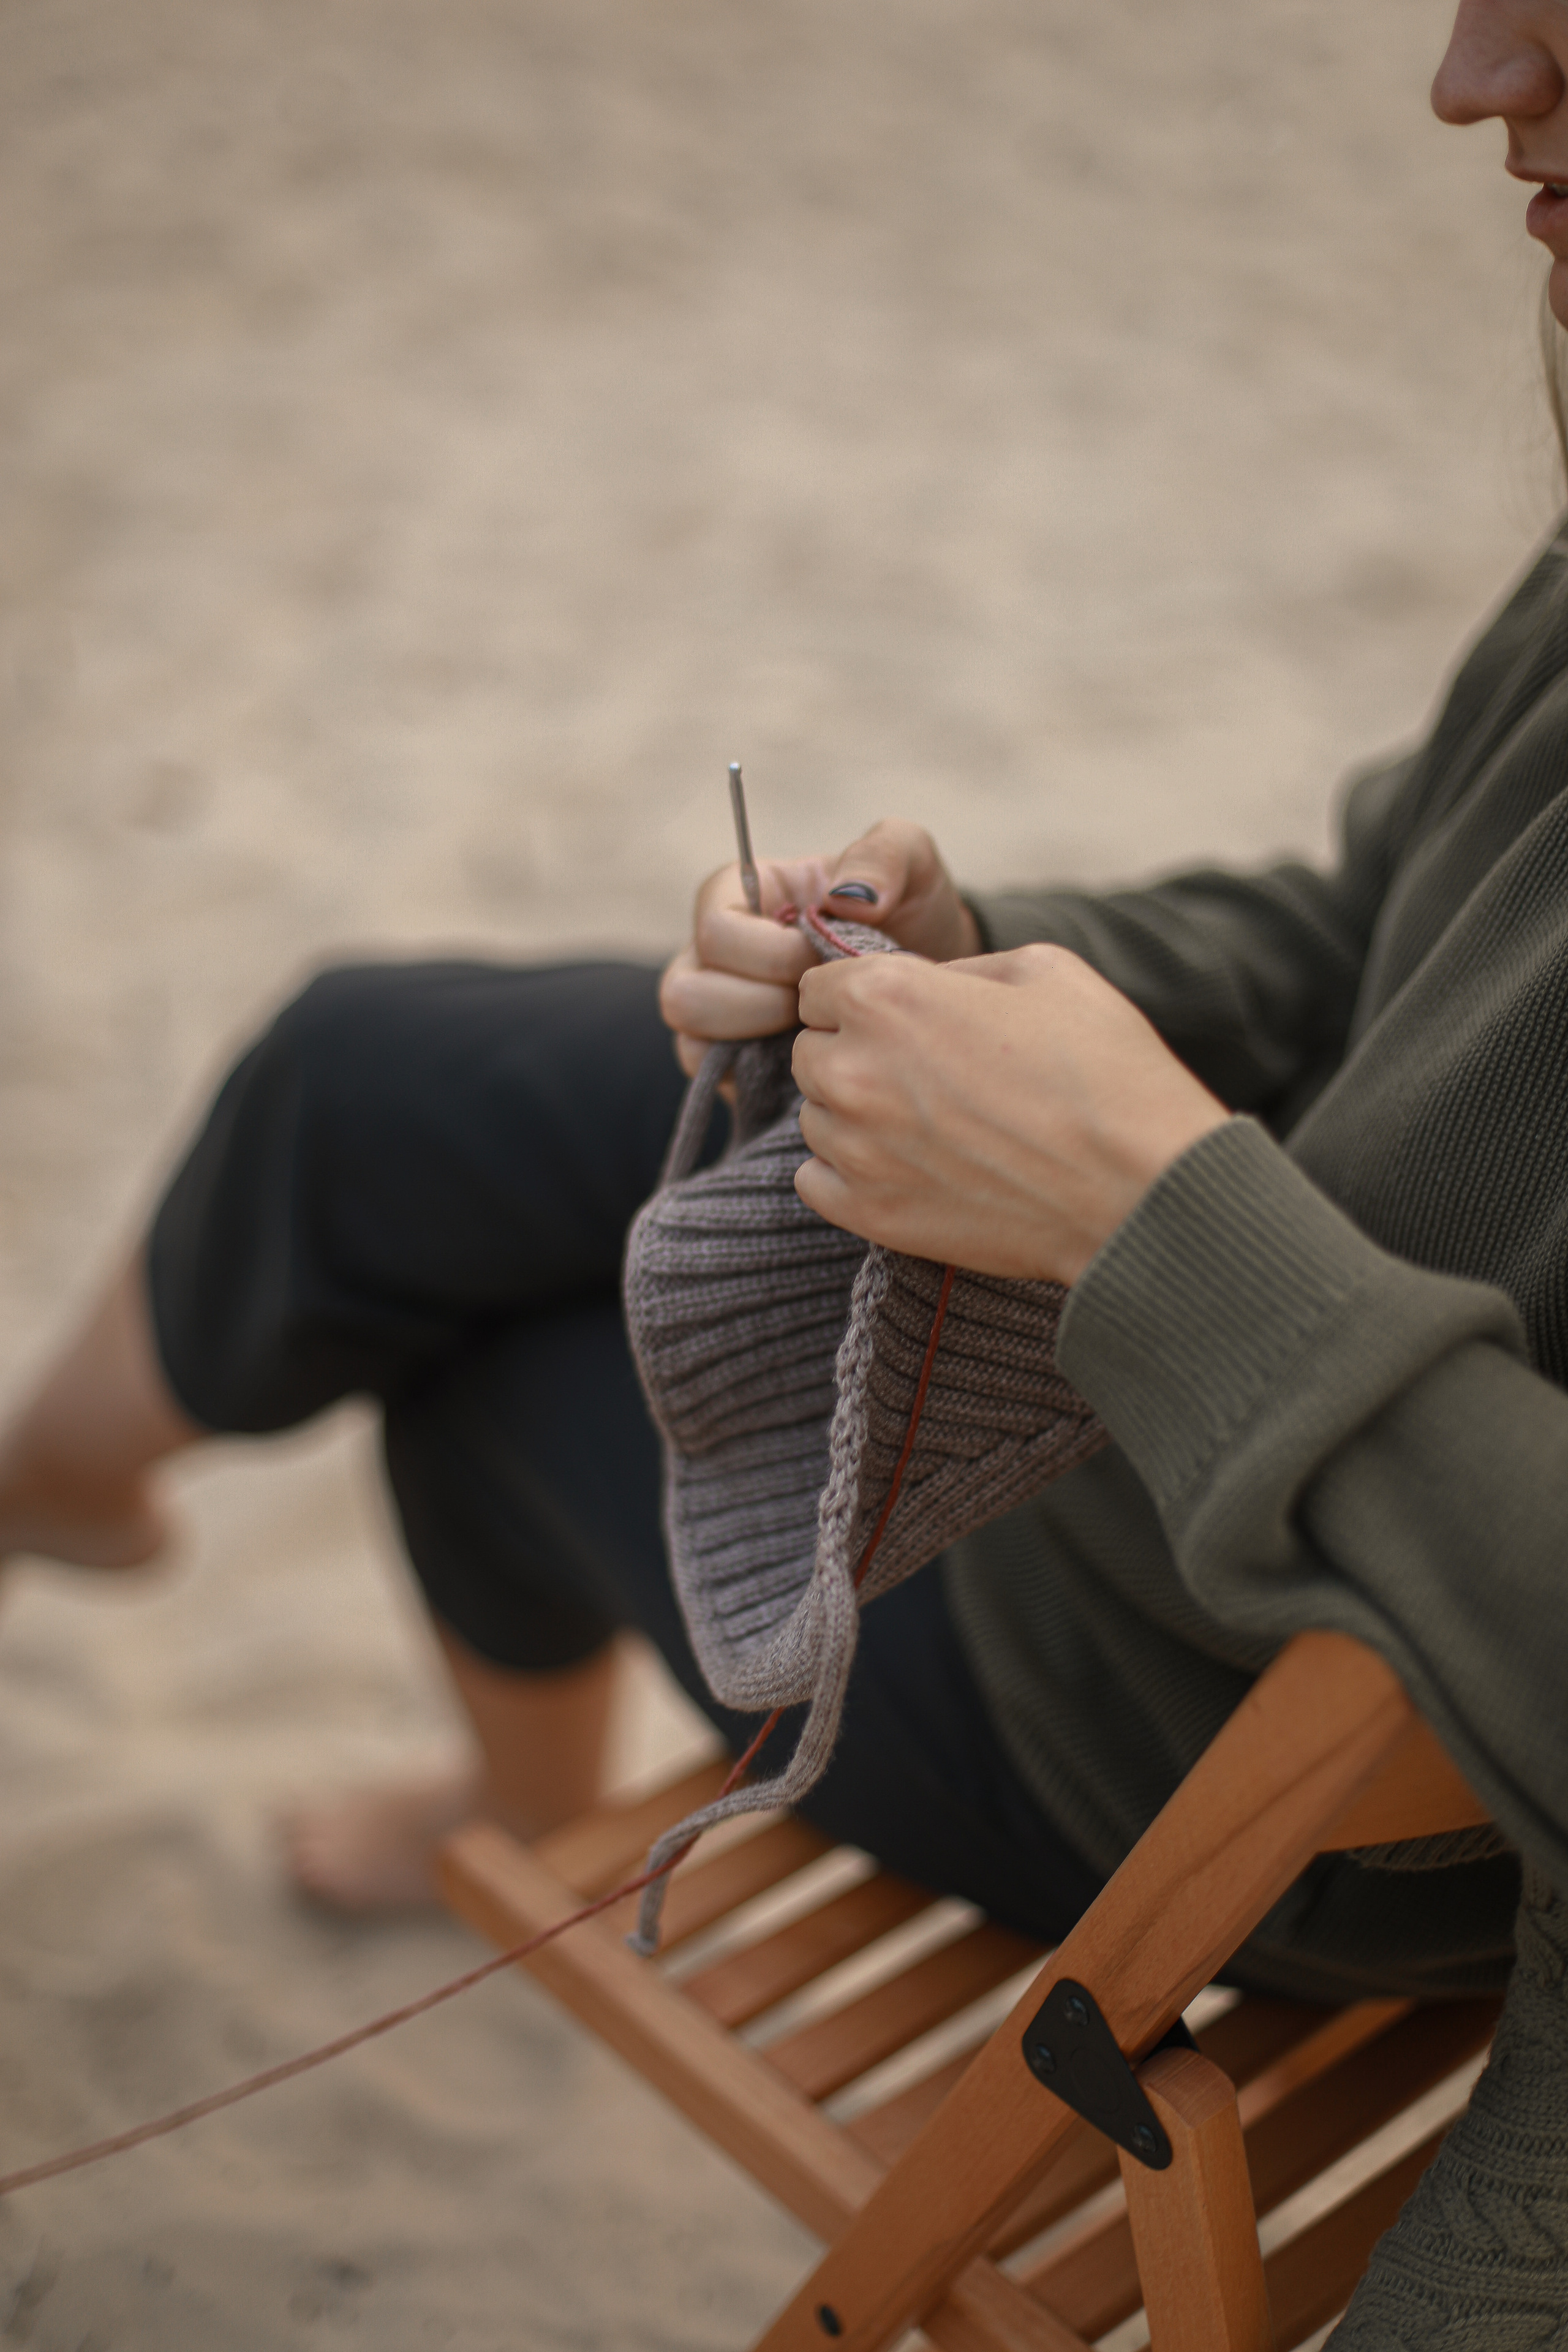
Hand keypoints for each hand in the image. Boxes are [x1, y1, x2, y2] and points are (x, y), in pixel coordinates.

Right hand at [659, 820, 980, 1076]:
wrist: (927, 982)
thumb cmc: (910, 913)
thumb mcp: (911, 863)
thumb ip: (883, 856)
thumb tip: (845, 898)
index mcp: (739, 897)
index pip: (715, 929)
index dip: (771, 953)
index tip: (825, 957)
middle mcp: (712, 957)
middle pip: (684, 993)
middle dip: (761, 1003)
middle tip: (818, 1004)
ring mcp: (717, 1014)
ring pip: (691, 1045)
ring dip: (757, 1042)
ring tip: (814, 1031)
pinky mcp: (733, 1066)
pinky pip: (715, 1083)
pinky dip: (762, 1079)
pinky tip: (813, 1062)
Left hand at [791, 944, 1227, 1283]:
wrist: (1137, 1186)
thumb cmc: (1103, 1071)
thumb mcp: (1042, 972)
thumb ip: (957, 970)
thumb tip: (925, 985)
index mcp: (885, 997)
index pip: (816, 988)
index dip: (860, 998)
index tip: (899, 1017)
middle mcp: (853, 1068)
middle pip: (811, 1051)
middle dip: (853, 1052)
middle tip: (923, 1073)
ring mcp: (856, 1146)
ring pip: (816, 1115)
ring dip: (855, 1114)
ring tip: (929, 1123)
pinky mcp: (868, 1212)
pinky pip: (815, 1180)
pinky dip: (848, 1172)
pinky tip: (905, 1165)